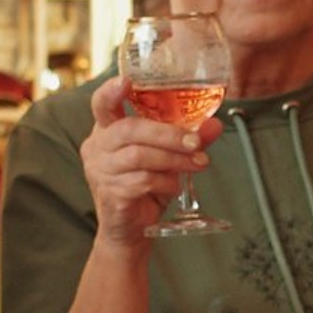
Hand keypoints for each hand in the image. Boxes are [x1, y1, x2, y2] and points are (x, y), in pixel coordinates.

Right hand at [81, 73, 219, 248]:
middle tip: (196, 142)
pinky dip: (167, 182)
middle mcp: (97, 147)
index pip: (101, 104)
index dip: (111, 91)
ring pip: (140, 156)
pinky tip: (175, 186)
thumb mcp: (169, 158)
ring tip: (198, 164)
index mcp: (107, 130)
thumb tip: (214, 125)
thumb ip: (189, 139)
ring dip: (175, 159)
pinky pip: (143, 181)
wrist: (131, 231)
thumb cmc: (146, 187)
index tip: (125, 80)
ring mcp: (100, 171)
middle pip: (130, 129)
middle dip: (168, 134)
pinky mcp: (110, 194)